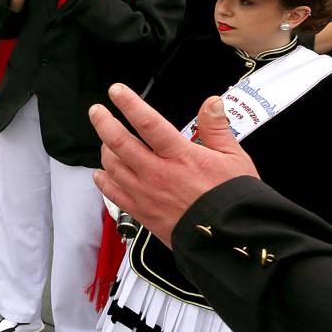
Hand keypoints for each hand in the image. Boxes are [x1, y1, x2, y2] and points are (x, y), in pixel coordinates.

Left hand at [90, 84, 259, 247]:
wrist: (228, 240)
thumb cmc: (233, 201)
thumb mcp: (234, 159)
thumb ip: (217, 128)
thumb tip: (212, 103)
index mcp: (180, 156)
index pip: (147, 122)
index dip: (129, 103)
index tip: (117, 91)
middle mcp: (157, 173)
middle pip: (119, 142)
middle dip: (103, 122)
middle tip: (96, 111)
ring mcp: (145, 194)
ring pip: (112, 166)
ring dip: (104, 149)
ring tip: (105, 140)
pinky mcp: (141, 213)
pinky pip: (113, 193)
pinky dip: (103, 180)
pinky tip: (101, 174)